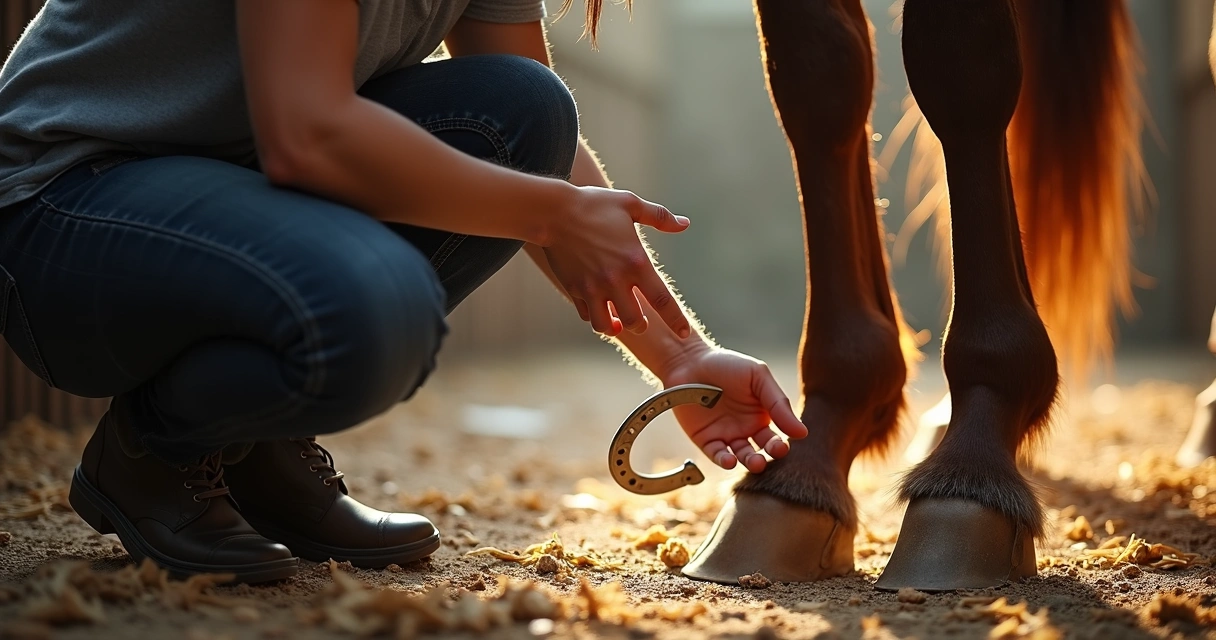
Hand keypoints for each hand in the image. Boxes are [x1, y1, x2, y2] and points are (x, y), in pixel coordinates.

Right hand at [542, 186, 692, 338]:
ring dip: (615, 327)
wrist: (553, 211)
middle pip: (634, 321)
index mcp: (635, 262)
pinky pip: (587, 315)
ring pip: (606, 326)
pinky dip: (595, 317)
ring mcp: (592, 287)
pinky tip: (599, 309)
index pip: (662, 300)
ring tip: (618, 322)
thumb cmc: (594, 205)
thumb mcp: (631, 204)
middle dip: (640, 325)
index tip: (684, 333)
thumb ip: (660, 216)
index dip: (675, 319)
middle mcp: (615, 280)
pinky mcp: (574, 289)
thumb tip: (684, 224)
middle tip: (640, 320)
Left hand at [663, 347, 807, 472]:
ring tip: (757, 462)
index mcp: (762, 415)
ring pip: (742, 457)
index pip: (776, 437)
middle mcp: (746, 429)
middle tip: (774, 453)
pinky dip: (724, 460)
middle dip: (770, 455)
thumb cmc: (727, 365)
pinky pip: (717, 455)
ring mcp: (726, 436)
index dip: (781, 444)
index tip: (784, 446)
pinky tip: (730, 460)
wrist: (690, 361)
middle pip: (762, 450)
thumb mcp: (758, 377)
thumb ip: (778, 403)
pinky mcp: (706, 440)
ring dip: (750, 462)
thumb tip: (802, 432)